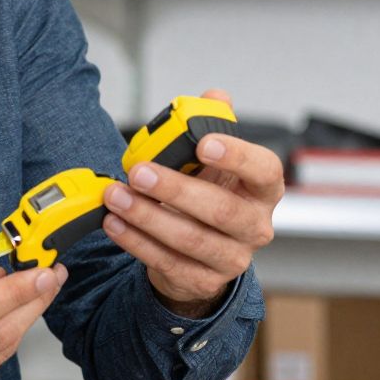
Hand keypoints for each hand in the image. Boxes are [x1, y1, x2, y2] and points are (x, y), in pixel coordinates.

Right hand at [0, 264, 65, 379]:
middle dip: (33, 302)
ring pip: (1, 351)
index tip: (44, 272)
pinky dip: (4, 341)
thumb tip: (1, 278)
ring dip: (25, 320)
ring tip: (37, 294)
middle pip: (0, 333)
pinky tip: (9, 323)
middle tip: (52, 276)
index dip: (18, 292)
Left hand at [102, 90, 283, 314]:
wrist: (202, 251)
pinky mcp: (204, 281)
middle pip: (222, 210)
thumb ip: (212, 126)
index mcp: (263, 189)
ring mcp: (233, 258)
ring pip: (191, 239)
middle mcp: (255, 226)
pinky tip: (115, 223)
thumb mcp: (213, 161)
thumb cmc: (209, 195)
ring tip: (117, 197)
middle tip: (139, 172)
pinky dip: (136, 242)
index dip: (237, 156)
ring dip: (147, 217)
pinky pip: (168, 262)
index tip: (202, 143)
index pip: (265, 170)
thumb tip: (214, 98)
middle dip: (176, 190)